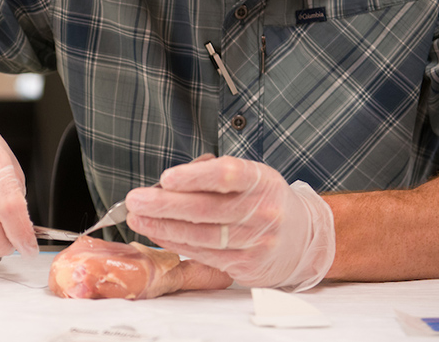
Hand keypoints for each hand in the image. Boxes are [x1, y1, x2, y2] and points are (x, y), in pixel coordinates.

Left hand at [125, 156, 334, 290]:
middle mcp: (262, 211)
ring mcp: (255, 241)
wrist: (302, 238)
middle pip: (207, 209)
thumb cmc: (265, 200)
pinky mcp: (246, 265)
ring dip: (163, 227)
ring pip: (201, 236)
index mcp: (262, 180)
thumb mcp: (249, 176)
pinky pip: (203, 254)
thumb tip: (166, 184)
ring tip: (138, 217)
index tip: (165, 178)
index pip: (227, 175)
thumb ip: (210, 174)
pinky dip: (175, 243)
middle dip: (165, 205)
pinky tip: (158, 233)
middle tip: (136, 199)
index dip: (194, 177)